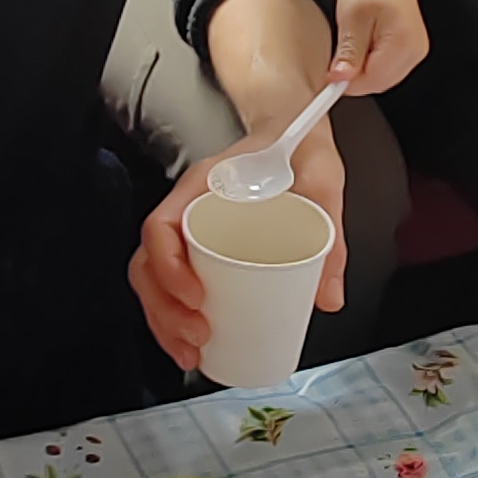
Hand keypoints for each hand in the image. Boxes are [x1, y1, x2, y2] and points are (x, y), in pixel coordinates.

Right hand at [130, 118, 346, 370]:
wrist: (294, 124)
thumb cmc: (298, 146)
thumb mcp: (321, 183)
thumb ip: (330, 236)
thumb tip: (327, 298)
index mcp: (204, 185)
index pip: (160, 226)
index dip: (169, 268)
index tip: (197, 297)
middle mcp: (186, 208)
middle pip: (148, 264)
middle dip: (164, 311)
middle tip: (198, 339)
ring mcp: (189, 228)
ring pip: (152, 280)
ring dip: (164, 322)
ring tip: (192, 353)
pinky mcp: (201, 246)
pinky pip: (170, 283)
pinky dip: (173, 317)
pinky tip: (192, 344)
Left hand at [331, 0, 427, 95]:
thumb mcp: (352, 16)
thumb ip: (349, 51)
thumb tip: (342, 79)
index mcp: (403, 42)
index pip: (373, 80)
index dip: (348, 82)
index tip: (329, 77)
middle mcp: (415, 50)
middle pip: (379, 83)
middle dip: (356, 76)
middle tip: (339, 57)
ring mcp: (415, 50)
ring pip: (383, 78)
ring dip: (364, 70)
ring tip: (355, 43)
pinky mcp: (411, 49)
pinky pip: (388, 69)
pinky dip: (372, 63)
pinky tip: (365, 45)